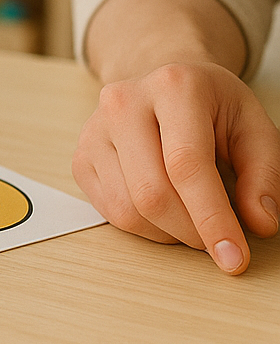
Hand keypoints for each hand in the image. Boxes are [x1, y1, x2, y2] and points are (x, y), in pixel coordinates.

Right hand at [73, 61, 279, 273]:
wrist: (163, 86)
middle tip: (217, 242)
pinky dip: (144, 228)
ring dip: (168, 233)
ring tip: (191, 221)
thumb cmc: (210, 107)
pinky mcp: (81, 156)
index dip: (211, 217)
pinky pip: (110, 212)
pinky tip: (165, 213)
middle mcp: (124, 103)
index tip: (234, 257)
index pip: (186, 164)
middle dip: (191, 231)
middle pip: (152, 192)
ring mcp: (95, 130)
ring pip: (127, 209)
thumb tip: (260, 222)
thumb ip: (264, 174)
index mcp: (173, 87)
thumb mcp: (253, 127)